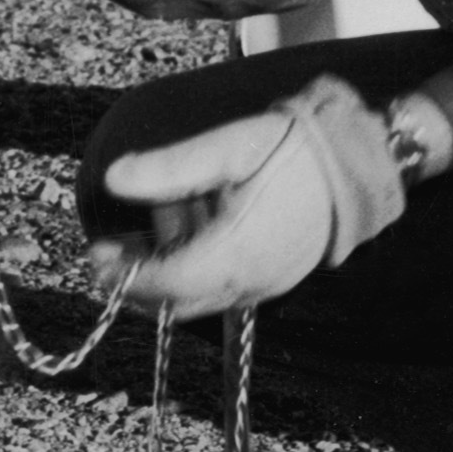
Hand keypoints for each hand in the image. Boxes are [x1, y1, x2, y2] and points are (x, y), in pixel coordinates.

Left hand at [94, 75, 404, 314]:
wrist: (357, 161)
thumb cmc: (294, 150)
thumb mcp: (227, 148)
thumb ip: (169, 168)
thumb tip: (112, 178)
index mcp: (236, 255)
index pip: (166, 285)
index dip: (126, 277)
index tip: (95, 257)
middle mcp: (250, 283)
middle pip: (178, 303)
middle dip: (137, 284)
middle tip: (106, 255)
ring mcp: (267, 285)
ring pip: (200, 299)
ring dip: (166, 277)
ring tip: (148, 233)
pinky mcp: (276, 277)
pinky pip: (224, 288)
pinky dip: (195, 272)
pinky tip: (187, 233)